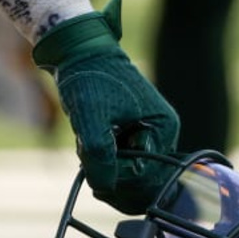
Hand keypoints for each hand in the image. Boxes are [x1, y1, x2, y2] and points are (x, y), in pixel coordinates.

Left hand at [33, 0, 180, 211]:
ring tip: (84, 149)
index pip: (147, 173)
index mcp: (162, 128)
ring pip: (130, 172)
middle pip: (143, 178)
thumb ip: (99, 153)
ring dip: (105, 168)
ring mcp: (147, 134)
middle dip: (112, 175)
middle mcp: (160, 134)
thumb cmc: (87, 76)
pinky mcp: (131, 134)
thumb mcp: (90, 115)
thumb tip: (104, 187)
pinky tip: (86, 149)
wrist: (75, 49)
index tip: (91, 168)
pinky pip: (121, 162)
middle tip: (85, 163)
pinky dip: (102, 160)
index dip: (118, 177)